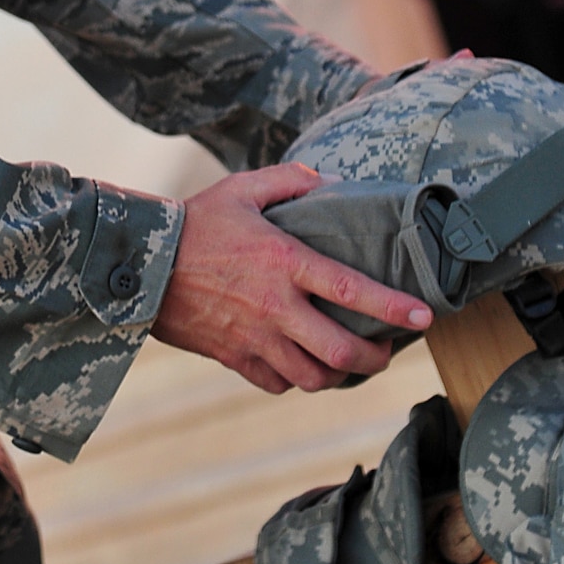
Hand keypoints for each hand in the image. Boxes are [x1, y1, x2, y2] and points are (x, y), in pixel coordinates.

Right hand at [153, 162, 432, 394]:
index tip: (424, 318)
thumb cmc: (194, 222)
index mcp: (285, 262)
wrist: (139, 264)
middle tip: (384, 351)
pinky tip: (299, 364)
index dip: (394, 308)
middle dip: (375, 359)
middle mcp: (276, 306)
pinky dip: (294, 380)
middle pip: (341, 352)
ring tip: (345, 363)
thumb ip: (291, 180)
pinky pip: (276, 383)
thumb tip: (329, 182)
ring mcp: (254, 338)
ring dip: (337, 375)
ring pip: (312, 378)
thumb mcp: (243, 188)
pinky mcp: (233, 357)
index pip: (353, 291)